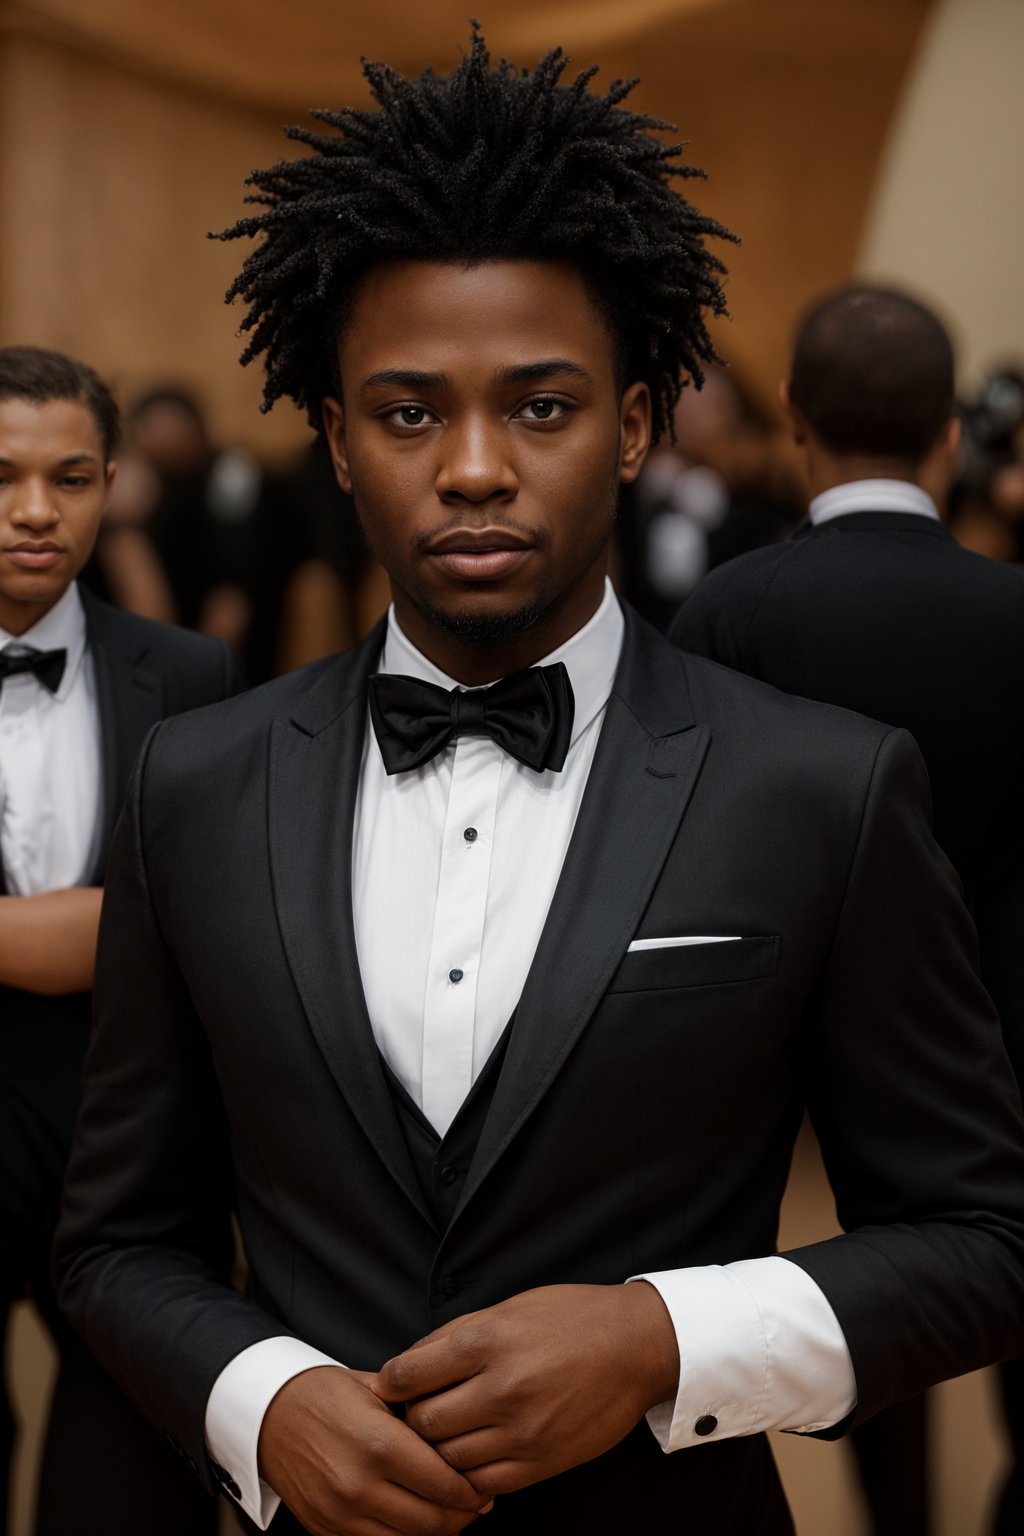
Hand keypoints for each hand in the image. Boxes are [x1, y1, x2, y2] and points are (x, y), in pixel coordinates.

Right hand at [258, 1365, 492, 1534]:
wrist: (269, 1414)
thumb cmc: (324, 1393)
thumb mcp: (375, 1390)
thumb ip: (417, 1412)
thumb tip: (463, 1430)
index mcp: (379, 1443)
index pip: (444, 1483)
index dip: (471, 1490)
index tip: (483, 1485)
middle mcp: (360, 1484)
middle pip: (431, 1520)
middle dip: (462, 1516)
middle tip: (477, 1504)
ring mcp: (341, 1513)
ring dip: (436, 1531)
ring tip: (451, 1513)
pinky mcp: (326, 1530)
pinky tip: (415, 1518)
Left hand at [372, 1282, 678, 1497]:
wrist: (634, 1347)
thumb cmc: (571, 1319)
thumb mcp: (509, 1308)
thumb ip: (455, 1336)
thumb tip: (408, 1364)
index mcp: (488, 1340)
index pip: (408, 1374)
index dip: (391, 1382)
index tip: (393, 1383)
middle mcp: (502, 1387)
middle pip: (422, 1422)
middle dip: (413, 1417)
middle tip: (422, 1408)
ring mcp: (522, 1430)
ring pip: (448, 1458)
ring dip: (440, 1448)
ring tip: (450, 1430)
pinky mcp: (541, 1462)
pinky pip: (483, 1483)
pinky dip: (470, 1473)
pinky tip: (476, 1452)